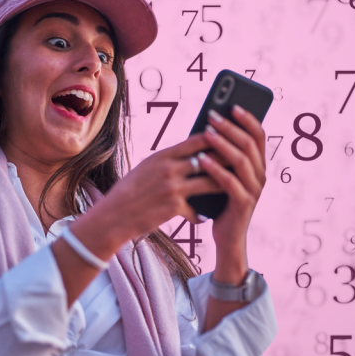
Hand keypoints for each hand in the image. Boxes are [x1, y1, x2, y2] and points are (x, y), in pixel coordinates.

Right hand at [88, 133, 223, 240]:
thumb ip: (168, 161)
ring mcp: (172, 187)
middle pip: (209, 159)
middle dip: (227, 160)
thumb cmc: (129, 191)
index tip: (229, 137)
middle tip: (241, 161)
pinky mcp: (173, 207)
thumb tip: (190, 154)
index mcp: (163, 156)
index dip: (216, 138)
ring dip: (223, 185)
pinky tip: (203, 218)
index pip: (197, 140)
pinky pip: (197, 210)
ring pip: (210, 183)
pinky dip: (201, 215)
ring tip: (232, 187)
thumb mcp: (146, 168)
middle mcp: (169, 168)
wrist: (113, 216)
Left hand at [198, 105, 266, 280]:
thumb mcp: (222, 174)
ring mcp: (254, 190)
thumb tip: (207, 126)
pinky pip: (230, 182)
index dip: (248, 119)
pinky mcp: (243, 204)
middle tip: (212, 115)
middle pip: (249, 144)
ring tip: (205, 132)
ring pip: (241, 161)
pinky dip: (215, 169)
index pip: (259, 136)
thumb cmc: (220, 201)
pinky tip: (201, 159)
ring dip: (222, 144)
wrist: (226, 237)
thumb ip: (220, 154)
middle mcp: (260, 176)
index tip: (232, 104)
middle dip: (230, 127)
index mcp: (258, 166)